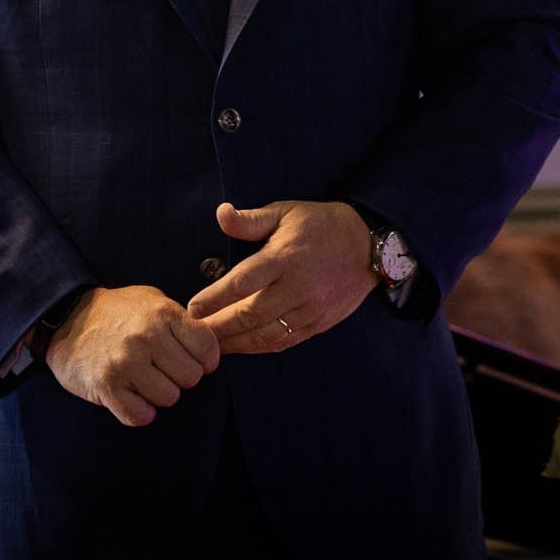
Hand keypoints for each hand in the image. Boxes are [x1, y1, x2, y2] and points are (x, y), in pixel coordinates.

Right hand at [40, 286, 219, 426]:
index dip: (205, 359)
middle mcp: (146, 337)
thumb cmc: (118, 312)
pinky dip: (140, 412)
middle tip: (164, 370)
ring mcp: (125, 362)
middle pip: (191, 378)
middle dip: (181, 378)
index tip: (194, 360)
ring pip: (168, 398)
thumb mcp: (153, 301)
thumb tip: (211, 348)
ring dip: (159, 395)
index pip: (207, 348)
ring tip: (145, 381)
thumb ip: (182, 322)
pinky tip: (133, 397)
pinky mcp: (106, 386)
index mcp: (163, 314)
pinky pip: (139, 416)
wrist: (67, 318)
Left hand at [189, 201, 376, 353]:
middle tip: (195, 333)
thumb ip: (251, 220)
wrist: (366, 246)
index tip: (193, 307)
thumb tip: (221, 213)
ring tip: (212, 345)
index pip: (243, 282)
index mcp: (285, 257)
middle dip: (219, 327)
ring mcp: (310, 309)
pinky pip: (283, 342)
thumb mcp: (285, 212)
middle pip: (251, 315)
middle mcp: (298, 286)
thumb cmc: (319, 226)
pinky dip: (259, 347)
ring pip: (266, 334)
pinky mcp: (318, 323)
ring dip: (236, 343)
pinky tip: (241, 346)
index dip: (215, 297)